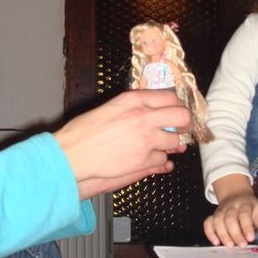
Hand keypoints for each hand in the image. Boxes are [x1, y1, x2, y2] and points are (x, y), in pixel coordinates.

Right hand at [54, 89, 190, 192]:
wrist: (73, 153)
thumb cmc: (85, 130)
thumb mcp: (112, 107)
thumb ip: (135, 105)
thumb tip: (154, 109)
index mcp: (134, 99)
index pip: (170, 97)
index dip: (176, 106)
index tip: (176, 111)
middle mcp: (143, 116)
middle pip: (182, 116)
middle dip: (184, 123)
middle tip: (180, 128)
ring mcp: (146, 138)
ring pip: (175, 141)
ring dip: (170, 144)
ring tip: (160, 145)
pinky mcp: (143, 159)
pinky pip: (162, 159)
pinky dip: (158, 160)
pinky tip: (147, 157)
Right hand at [204, 175, 257, 247]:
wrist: (235, 194)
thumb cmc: (248, 206)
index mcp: (244, 204)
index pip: (244, 214)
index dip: (246, 226)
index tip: (251, 238)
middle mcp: (231, 206)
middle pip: (230, 218)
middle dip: (235, 233)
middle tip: (242, 245)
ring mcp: (221, 211)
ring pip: (218, 220)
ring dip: (223, 234)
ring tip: (230, 245)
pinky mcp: (213, 215)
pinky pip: (208, 222)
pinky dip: (210, 232)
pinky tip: (215, 242)